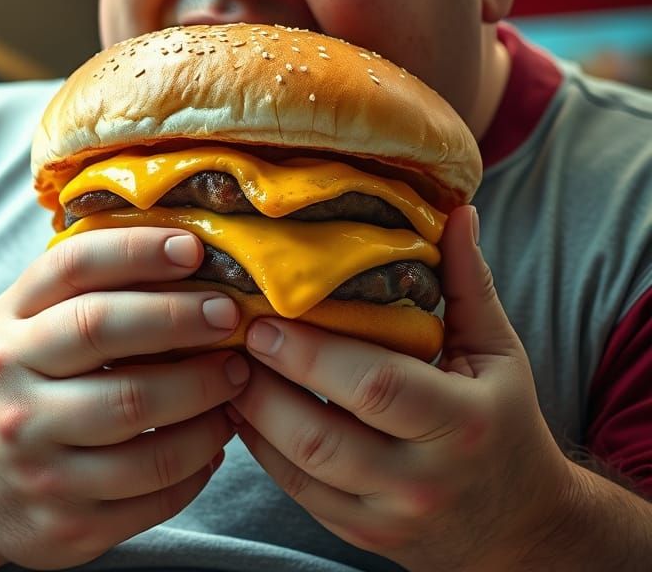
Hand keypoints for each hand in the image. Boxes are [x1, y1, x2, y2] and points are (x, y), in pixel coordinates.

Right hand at [0, 227, 249, 569]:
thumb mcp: (27, 324)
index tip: (193, 248)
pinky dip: (198, 461)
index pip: (74, 268)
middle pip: (104, 332)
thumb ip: (87, 287)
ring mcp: (35, 459)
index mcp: (9, 325)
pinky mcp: (65, 523)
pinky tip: (215, 439)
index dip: (137, 250)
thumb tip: (186, 250)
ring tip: (237, 378)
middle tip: (229, 314)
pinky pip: (151, 490)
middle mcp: (13, 386)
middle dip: (179, 317)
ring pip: (137, 414)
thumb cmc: (20, 383)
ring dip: (204, 394)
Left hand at [229, 206, 576, 569]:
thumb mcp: (497, 351)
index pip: (375, 385)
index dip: (311, 353)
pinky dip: (260, 449)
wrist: (520, 530)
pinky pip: (296, 493)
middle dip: (266, 384)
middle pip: (323, 436)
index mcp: (461, 421)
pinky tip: (239, 408)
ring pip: (300, 469)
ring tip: (225, 366)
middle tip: (234, 335)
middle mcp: (424, 479)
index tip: (265, 318)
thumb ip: (467, 282)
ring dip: (251, 415)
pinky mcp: (361, 534)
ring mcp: (389, 516)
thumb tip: (456, 209)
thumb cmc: (504, 422)